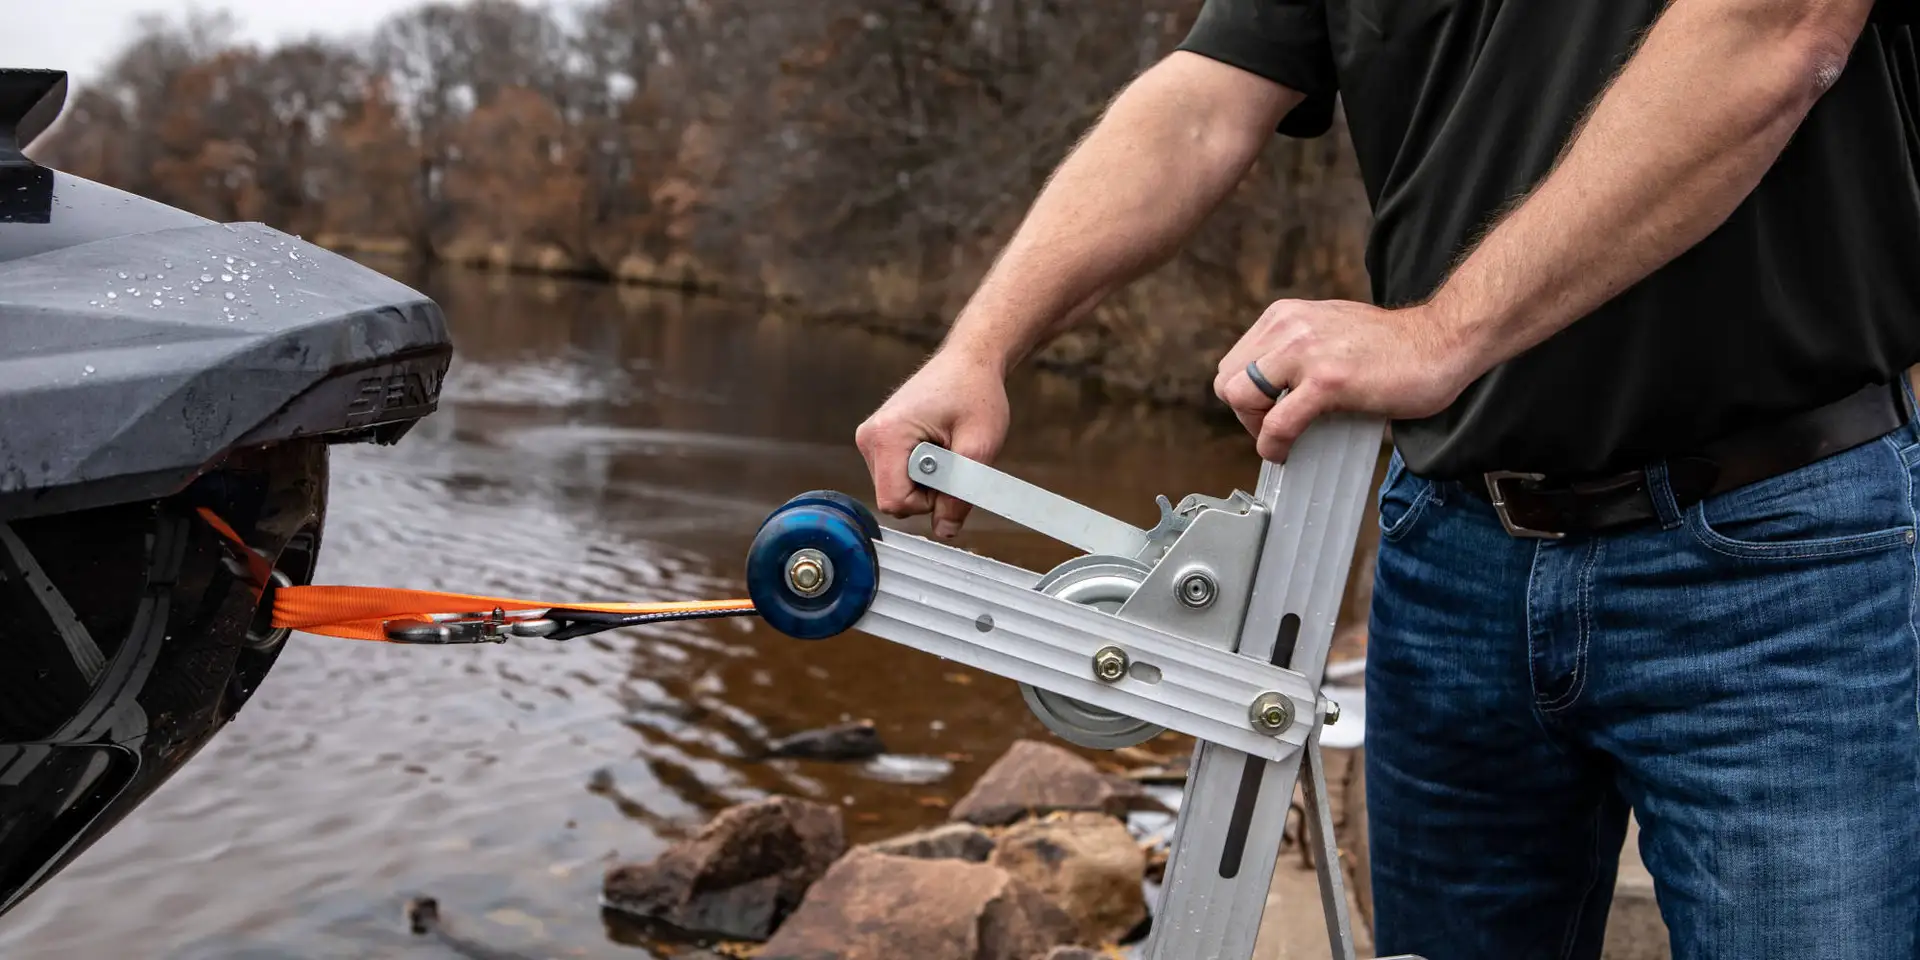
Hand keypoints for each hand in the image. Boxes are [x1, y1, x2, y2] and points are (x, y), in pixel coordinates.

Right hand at [854, 348, 1011, 538]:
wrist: (969, 361)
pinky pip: (897, 477)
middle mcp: (869, 438)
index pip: (895, 503)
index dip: (929, 502)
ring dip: (927, 482)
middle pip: (894, 500)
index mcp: (886, 436)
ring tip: (947, 447)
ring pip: (896, 490)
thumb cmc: (975, 394)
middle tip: (954, 456)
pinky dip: (922, 473)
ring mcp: (871, 440)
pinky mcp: (878, 442)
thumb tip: (944, 532)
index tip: (952, 475)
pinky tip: (937, 445)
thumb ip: (961, 494)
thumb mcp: (979, 447)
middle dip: (929, 492)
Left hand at [1212, 299, 1477, 461]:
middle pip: (1228, 381)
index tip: (1268, 413)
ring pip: (1240, 398)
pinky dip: (1274, 444)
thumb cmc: (1393, 346)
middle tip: (1274, 428)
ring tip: (1282, 438)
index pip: (1232, 364)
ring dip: (1256, 427)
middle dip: (1245, 413)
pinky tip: (1286, 452)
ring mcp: (1305, 352)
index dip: (1244, 396)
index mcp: (1285, 316)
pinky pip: (1277, 422)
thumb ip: (1295, 350)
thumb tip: (1270, 386)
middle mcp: (1289, 327)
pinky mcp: (1327, 380)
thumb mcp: (1328, 331)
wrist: (1441, 343)